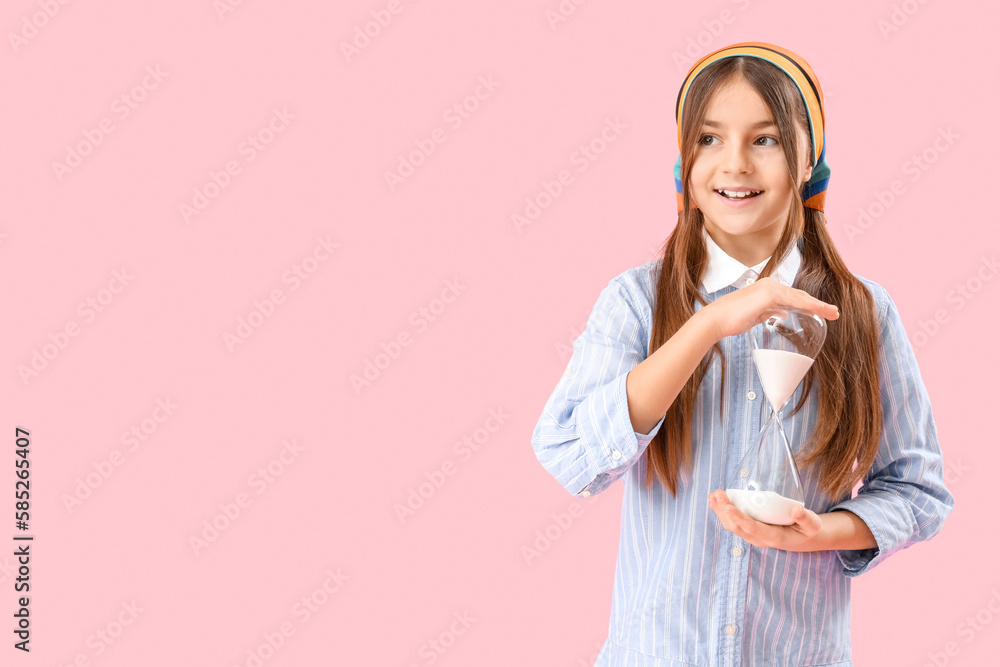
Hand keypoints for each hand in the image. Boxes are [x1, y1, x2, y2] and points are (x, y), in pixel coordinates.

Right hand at [701, 277, 838, 340]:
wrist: (715, 320)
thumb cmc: (730, 320)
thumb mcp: (755, 316)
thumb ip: (768, 312)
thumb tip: (782, 313)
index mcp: (766, 289)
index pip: (792, 297)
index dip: (808, 304)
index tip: (822, 312)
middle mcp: (769, 285)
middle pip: (800, 295)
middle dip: (818, 304)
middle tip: (834, 313)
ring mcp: (769, 288)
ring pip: (800, 297)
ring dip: (819, 305)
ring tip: (833, 313)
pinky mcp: (769, 295)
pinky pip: (795, 301)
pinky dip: (809, 306)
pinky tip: (820, 311)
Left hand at [707, 489, 822, 550]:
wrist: (803, 539)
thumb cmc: (807, 530)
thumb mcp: (812, 524)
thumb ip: (805, 518)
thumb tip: (796, 509)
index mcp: (773, 537)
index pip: (751, 527)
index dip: (738, 517)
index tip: (727, 506)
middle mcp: (759, 538)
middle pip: (736, 526)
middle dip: (724, 510)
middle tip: (717, 493)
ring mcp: (752, 536)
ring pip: (731, 525)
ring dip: (720, 511)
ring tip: (712, 496)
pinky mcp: (749, 530)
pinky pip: (733, 523)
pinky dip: (723, 512)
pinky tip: (716, 502)